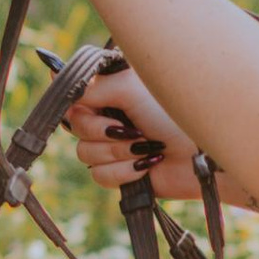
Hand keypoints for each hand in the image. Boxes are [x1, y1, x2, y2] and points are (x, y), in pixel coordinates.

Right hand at [64, 61, 202, 202]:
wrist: (200, 154)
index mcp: (111, 91)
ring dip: (118, 152)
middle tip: (130, 128)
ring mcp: (114, 146)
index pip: (74, 95)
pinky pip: (100, 176)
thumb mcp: (129, 87)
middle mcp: (110, 117)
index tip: (91, 107)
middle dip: (103, 131)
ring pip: (85, 154)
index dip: (76, 104)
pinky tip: (147, 166)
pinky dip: (124, 171)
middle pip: (75, 126)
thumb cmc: (172, 113)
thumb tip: (58, 82)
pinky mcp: (121, 173)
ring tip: (146, 147)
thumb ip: (91, 87)